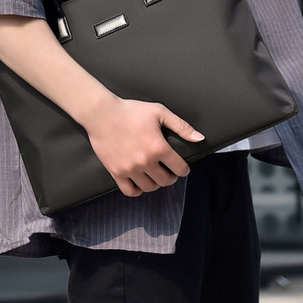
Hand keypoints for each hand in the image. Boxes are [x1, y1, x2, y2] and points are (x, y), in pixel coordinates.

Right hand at [83, 95, 203, 196]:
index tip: (182, 168)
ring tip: (155, 176)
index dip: (184, 170)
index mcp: (159, 148)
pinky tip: (140, 183)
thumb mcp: (160, 112)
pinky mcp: (116, 172)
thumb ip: (181, 126)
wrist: (102, 114)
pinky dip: (137, 190)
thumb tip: (199, 138)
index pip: (180, 168)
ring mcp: (130, 169)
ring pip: (150, 187)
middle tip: (169, 171)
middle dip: (171, 177)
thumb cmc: (130, 111)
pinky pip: (130, 191)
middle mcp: (146, 161)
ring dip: (156, 183)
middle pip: (166, 181)